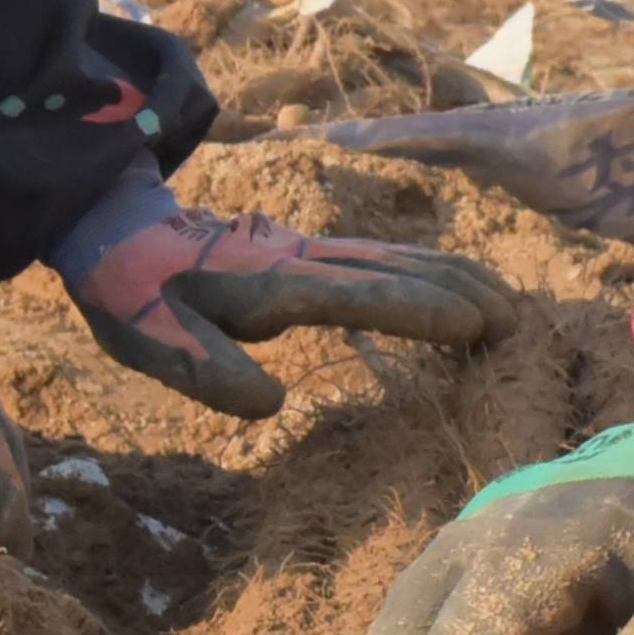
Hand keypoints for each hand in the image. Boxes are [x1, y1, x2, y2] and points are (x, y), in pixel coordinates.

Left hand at [48, 172, 510, 419]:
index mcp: (277, 286)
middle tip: (518, 317)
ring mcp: (308, 251)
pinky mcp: (305, 253)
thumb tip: (271, 405)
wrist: (114, 229)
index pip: (365, 297)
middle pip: (398, 269)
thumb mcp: (156, 343)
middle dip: (461, 290)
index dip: (422, 311)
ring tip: (505, 297)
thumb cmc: (137, 296)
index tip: (477, 327)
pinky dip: (425, 268)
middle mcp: (304, 262)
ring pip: (395, 258)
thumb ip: (209, 372)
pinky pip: (379, 259)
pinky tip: (445, 281)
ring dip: (453, 275)